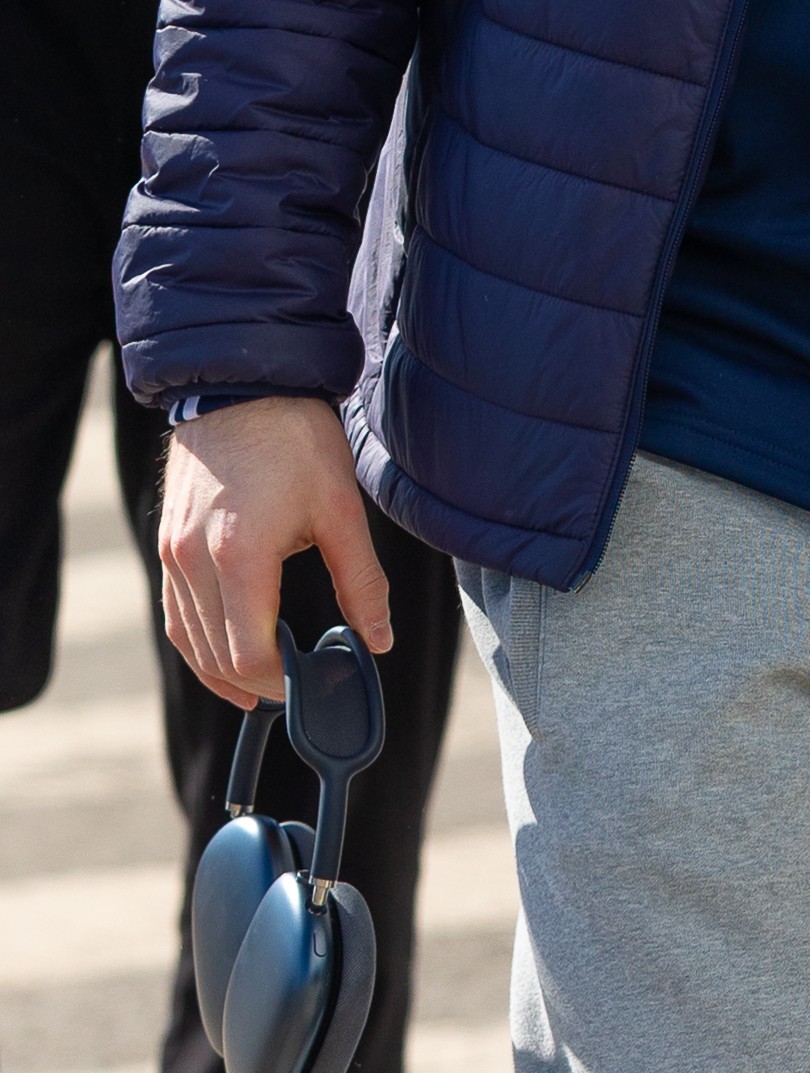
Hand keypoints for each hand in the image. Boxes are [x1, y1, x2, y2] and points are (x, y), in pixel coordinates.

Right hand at [158, 397, 392, 707]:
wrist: (243, 382)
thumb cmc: (296, 438)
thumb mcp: (340, 507)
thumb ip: (361, 581)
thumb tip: (379, 640)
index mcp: (240, 556)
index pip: (249, 653)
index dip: (280, 681)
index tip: (310, 684)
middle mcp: (194, 560)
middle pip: (216, 656)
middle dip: (255, 683)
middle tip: (294, 690)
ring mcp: (173, 552)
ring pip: (189, 640)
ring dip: (222, 672)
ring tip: (263, 686)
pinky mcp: (167, 541)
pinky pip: (175, 612)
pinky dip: (198, 642)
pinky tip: (226, 650)